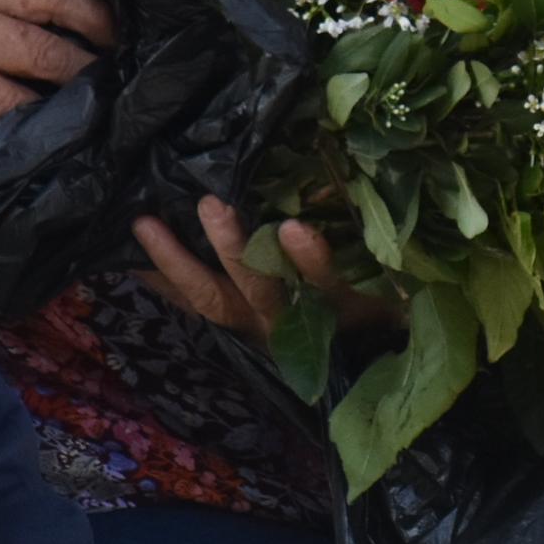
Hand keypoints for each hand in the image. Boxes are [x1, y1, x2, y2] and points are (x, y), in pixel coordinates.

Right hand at [0, 0, 112, 151]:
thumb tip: (56, 13)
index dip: (94, 12)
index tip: (117, 29)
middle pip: (50, 53)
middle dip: (91, 69)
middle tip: (117, 77)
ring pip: (30, 104)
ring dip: (65, 111)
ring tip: (91, 113)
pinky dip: (23, 137)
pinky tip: (44, 139)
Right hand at [132, 196, 384, 340]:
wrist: (420, 335)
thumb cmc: (346, 296)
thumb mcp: (292, 278)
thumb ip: (246, 256)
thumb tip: (199, 215)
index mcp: (254, 316)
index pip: (194, 294)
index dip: (158, 270)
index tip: (123, 232)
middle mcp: (274, 322)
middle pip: (217, 298)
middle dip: (181, 262)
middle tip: (146, 221)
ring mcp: (313, 319)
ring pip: (264, 290)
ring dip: (235, 251)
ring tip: (212, 208)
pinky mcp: (356, 308)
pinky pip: (330, 285)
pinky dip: (312, 259)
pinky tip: (297, 229)